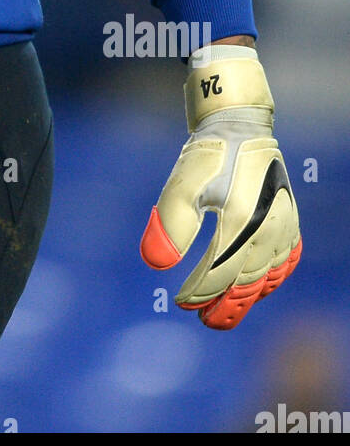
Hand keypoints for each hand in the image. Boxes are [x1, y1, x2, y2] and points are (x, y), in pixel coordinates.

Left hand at [140, 45, 301, 328]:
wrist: (239, 125)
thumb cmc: (206, 156)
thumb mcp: (180, 185)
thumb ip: (169, 225)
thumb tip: (155, 263)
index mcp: (239, 222)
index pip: (217, 274)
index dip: (198, 293)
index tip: (180, 302)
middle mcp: (267, 230)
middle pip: (245, 282)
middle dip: (223, 304)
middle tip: (204, 319)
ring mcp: (283, 226)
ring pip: (267, 276)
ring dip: (247, 297)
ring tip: (226, 311)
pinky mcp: (290, 220)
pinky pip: (286, 261)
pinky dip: (272, 279)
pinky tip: (258, 286)